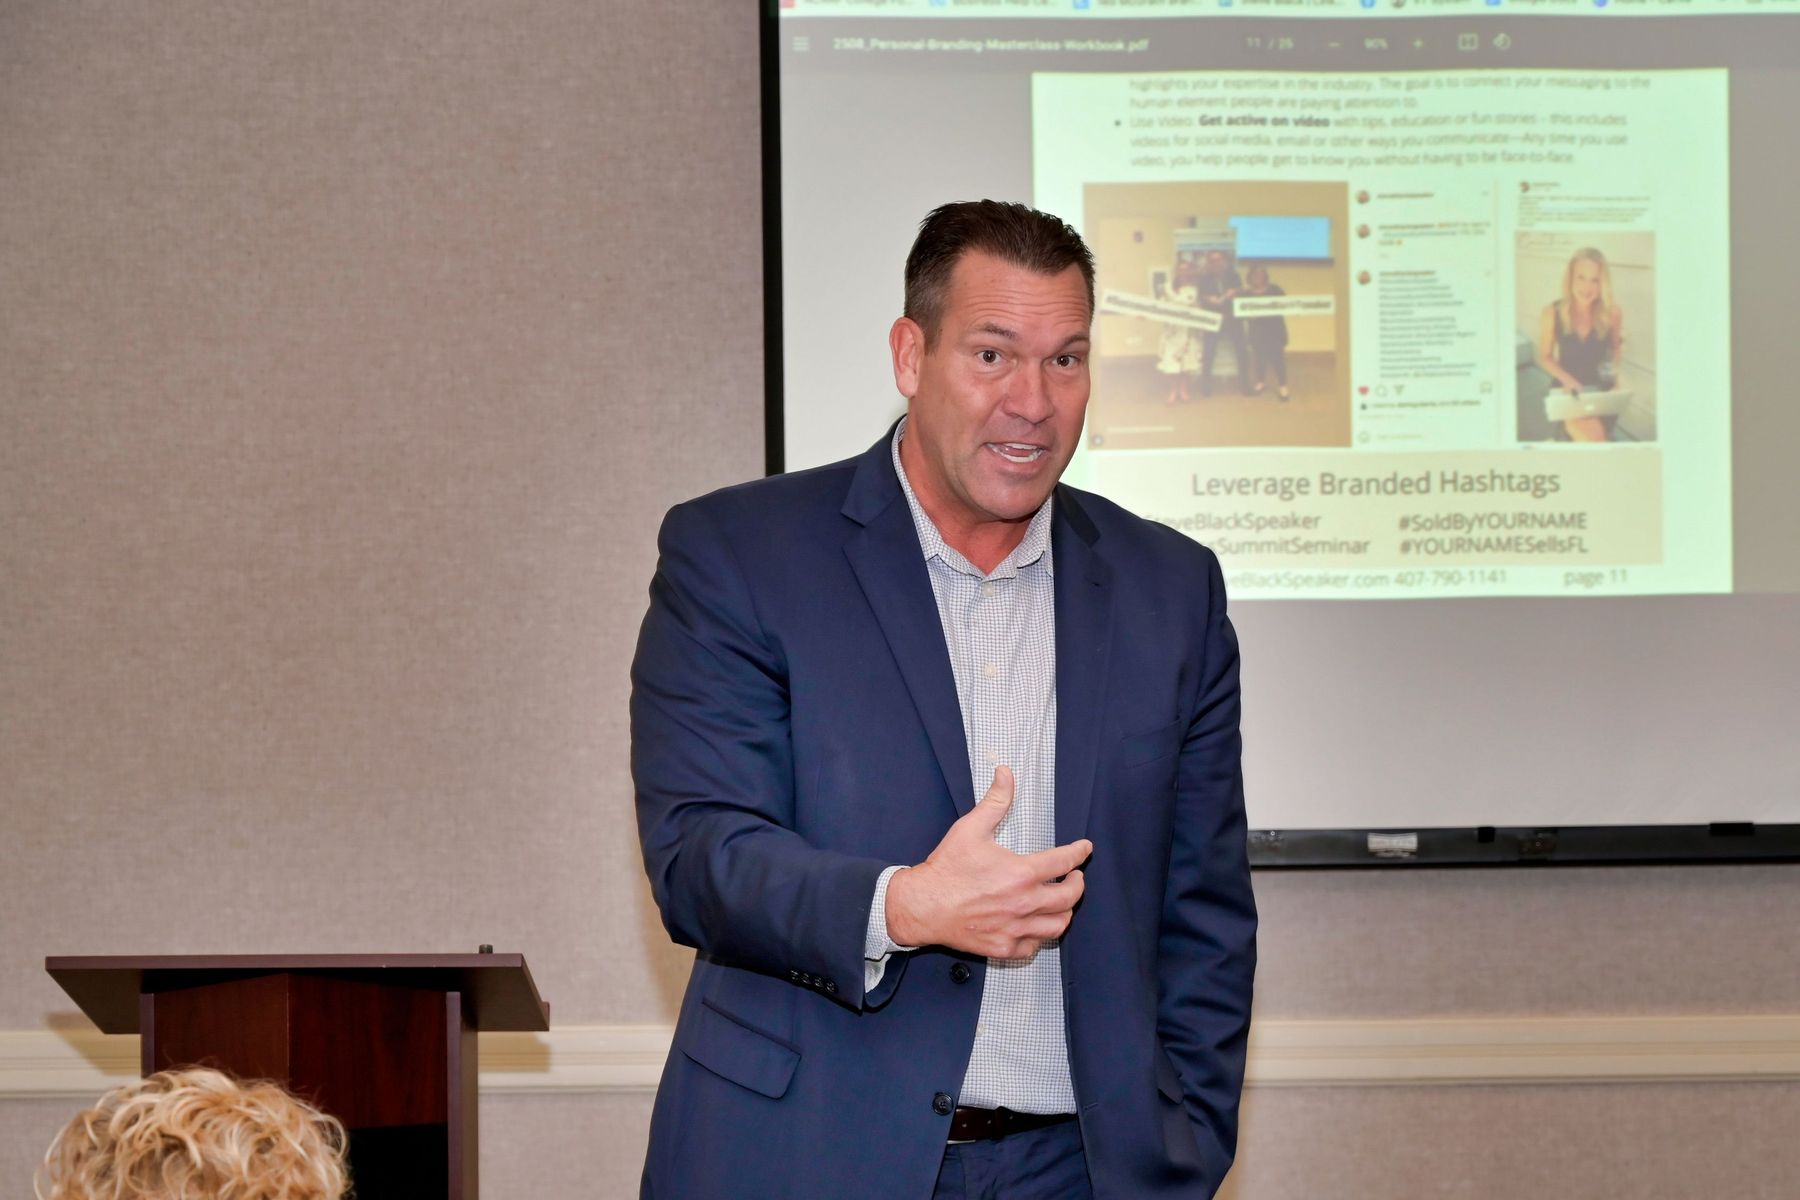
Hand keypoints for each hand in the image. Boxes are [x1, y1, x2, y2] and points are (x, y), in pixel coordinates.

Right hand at [884, 767, 1091, 959]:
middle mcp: (1024, 903)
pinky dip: (1040, 935)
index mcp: (1021, 874)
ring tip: (1060, 901)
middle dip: (1078, 884)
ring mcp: (1015, 929)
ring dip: (1064, 911)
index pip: (1065, 862)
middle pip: (1070, 897)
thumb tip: (1006, 774)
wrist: (922, 906)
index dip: (1079, 853)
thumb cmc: (946, 869)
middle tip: (1074, 877)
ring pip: (1058, 925)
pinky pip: (1035, 946)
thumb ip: (995, 801)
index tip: (1085, 849)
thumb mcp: (970, 828)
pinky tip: (1036, 924)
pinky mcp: (1004, 947)